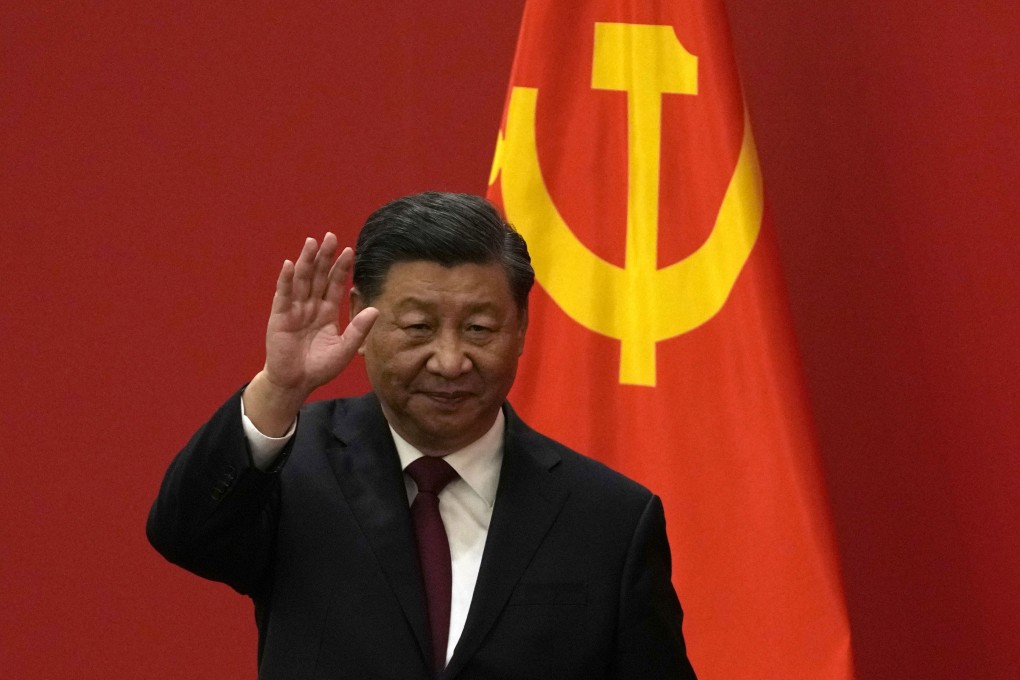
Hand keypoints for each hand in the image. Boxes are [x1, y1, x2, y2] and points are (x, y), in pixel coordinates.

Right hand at [243, 233, 378, 435]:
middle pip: (318, 276)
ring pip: (302, 280)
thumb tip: (376, 309)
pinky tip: (291, 264)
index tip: (349, 250)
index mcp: (327, 312)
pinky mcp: (279, 317)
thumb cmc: (319, 367)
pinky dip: (287, 280)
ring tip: (312, 242)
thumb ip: (358, 330)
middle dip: (324, 257)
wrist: (296, 383)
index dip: (341, 268)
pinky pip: (283, 295)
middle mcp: (310, 306)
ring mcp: (294, 309)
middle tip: (331, 236)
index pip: (335, 284)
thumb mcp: (345, 349)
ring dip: (306, 261)